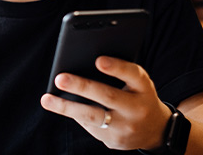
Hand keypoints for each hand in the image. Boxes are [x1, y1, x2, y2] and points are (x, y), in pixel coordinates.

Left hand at [40, 56, 171, 150]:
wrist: (155, 130)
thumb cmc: (138, 95)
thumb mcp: (138, 82)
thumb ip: (120, 72)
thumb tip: (83, 62)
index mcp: (144, 87)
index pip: (133, 74)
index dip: (116, 67)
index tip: (98, 60)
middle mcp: (137, 108)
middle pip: (108, 96)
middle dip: (82, 86)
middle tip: (60, 78)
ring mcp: (126, 127)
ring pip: (93, 116)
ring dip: (67, 107)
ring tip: (47, 99)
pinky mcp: (114, 141)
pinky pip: (90, 126)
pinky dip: (74, 114)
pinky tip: (61, 106)